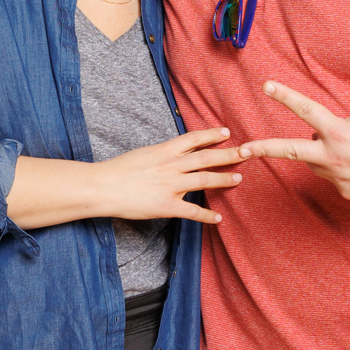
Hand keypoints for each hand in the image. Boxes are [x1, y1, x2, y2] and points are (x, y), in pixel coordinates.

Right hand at [97, 127, 245, 223]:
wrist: (102, 187)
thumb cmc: (118, 169)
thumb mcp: (144, 153)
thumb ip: (162, 153)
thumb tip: (176, 152)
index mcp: (164, 150)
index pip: (194, 138)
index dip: (212, 134)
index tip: (226, 131)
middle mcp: (172, 165)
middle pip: (206, 157)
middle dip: (229, 154)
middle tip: (247, 152)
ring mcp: (171, 186)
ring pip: (205, 180)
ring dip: (224, 179)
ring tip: (238, 179)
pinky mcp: (167, 206)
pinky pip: (192, 211)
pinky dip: (207, 215)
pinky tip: (218, 218)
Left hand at [238, 82, 349, 202]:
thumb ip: (338, 125)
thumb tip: (322, 135)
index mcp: (339, 133)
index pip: (307, 111)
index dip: (286, 96)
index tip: (267, 86)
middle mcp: (333, 157)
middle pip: (289, 150)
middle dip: (262, 149)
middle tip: (241, 150)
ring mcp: (337, 179)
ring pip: (316, 162)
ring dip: (324, 154)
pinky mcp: (344, 193)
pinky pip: (334, 176)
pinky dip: (343, 169)